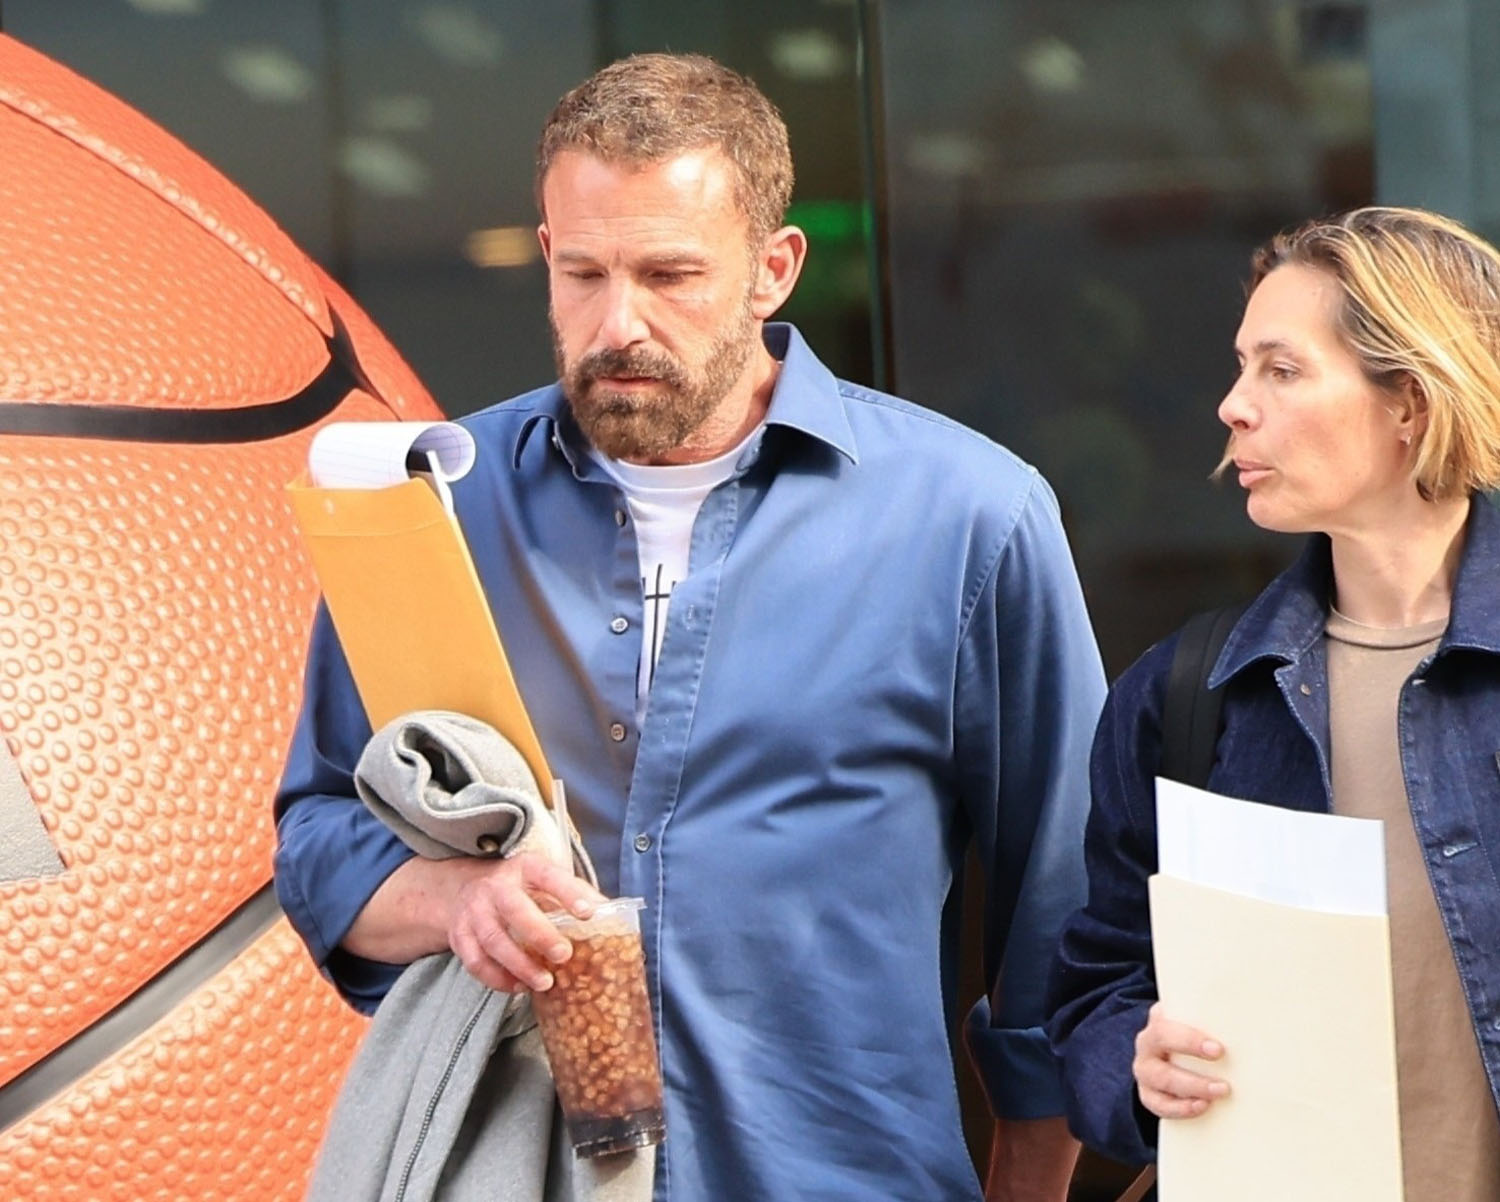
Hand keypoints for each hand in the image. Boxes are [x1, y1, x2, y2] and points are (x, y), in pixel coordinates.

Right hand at [448, 851, 607, 993]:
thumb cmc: (518, 888)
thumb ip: (575, 893)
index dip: (568, 893)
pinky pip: (475, 961)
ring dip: (519, 965)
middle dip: (540, 934)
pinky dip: (496, 978)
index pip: (549, 876)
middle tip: (564, 955)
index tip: (588, 913)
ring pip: (494, 940)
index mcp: (525, 868)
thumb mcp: (543, 880)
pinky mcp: (459, 935)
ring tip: (545, 983)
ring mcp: (474, 911)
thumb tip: (612, 914)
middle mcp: (496, 887)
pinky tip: (518, 987)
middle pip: (515, 910)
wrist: (462, 889)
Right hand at [1133, 1002, 1229, 1118]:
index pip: (1168, 1022)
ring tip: (1220, 1092)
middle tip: (1223, 1077)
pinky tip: (1202, 1107)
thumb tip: (1257, 1026)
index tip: (1218, 1050)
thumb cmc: (1199, 1039)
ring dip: (1192, 1086)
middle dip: (1191, 1056)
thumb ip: (1219, 1024)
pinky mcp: (1148, 1094)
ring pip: (1162, 1078)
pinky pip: (1159, 1104)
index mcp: (1160, 1020)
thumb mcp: (1203, 1026)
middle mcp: (1148, 1043)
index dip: (1190, 1038)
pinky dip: (1180, 1108)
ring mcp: (1145, 1070)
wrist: (1177, 1060)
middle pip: (1163, 1044)